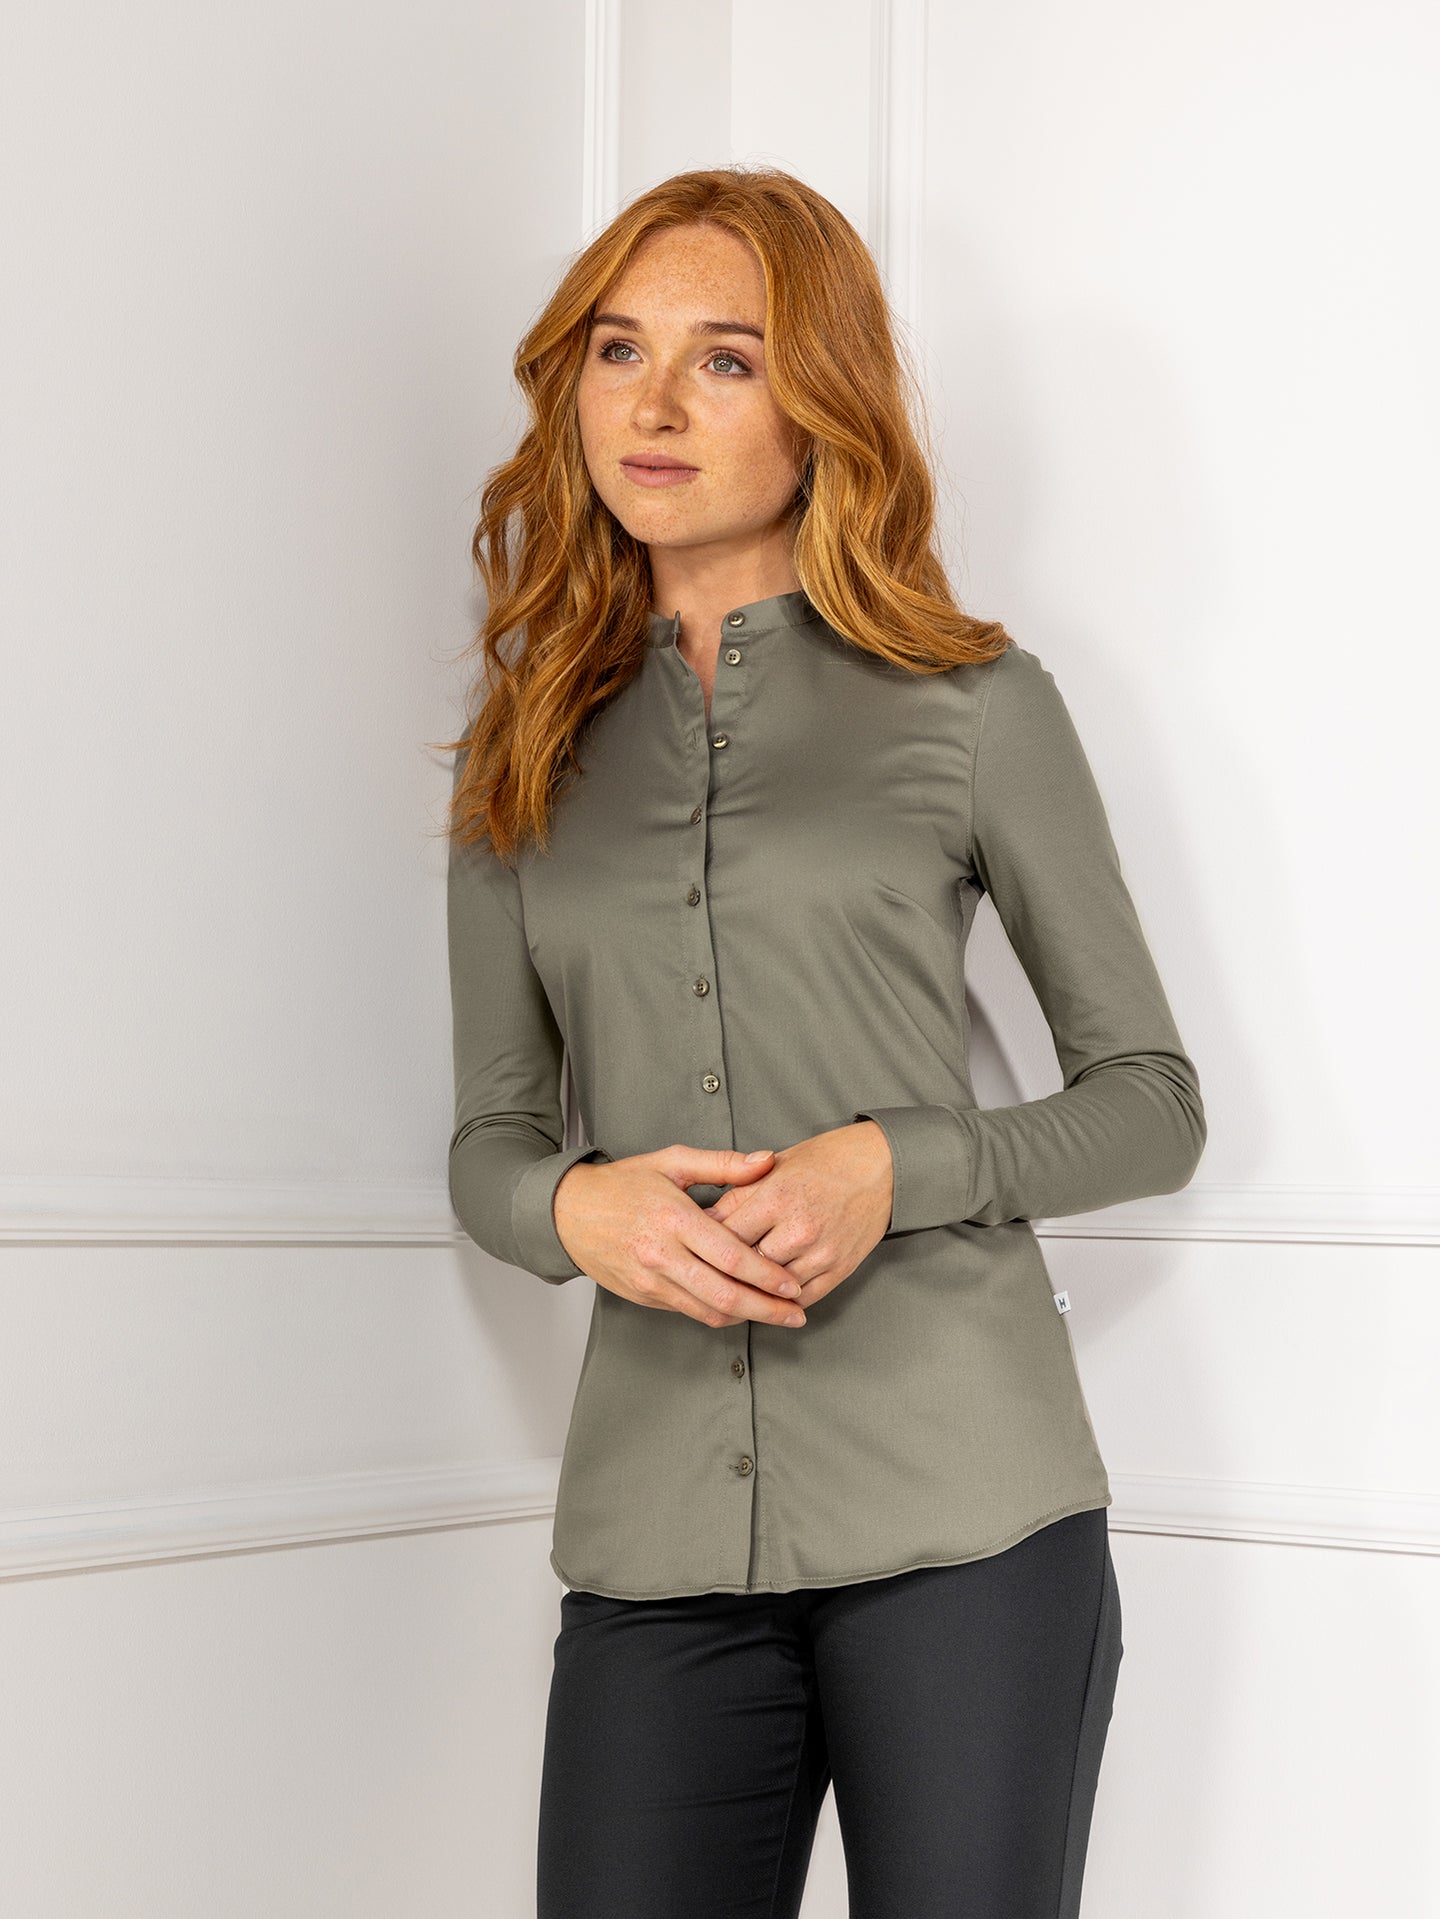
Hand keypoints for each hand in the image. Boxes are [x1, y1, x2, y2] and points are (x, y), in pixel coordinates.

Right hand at [552, 1146, 810, 1330]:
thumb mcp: (672, 1162)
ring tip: (777, 1317)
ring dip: (746, 1318)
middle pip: (724, 1294)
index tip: (794, 1285)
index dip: (768, 1276)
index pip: (731, 1257)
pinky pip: (687, 1311)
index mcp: (674, 1219)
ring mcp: (650, 1280)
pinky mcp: (642, 1296)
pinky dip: (717, 1314)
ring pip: (707, 1311)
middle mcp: (662, 1255)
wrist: (567, 1212)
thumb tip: (767, 1161)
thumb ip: (723, 1165)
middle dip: (766, 1309)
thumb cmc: (623, 1183)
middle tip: (797, 1314)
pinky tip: (739, 1309)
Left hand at [702, 1121, 893, 1313]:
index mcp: (776, 1197)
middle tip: (704, 1282)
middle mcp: (798, 1228)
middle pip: (746, 1267)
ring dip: (752, 1294)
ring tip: (731, 1295)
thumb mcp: (775, 1166)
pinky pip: (803, 1298)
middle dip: (724, 1274)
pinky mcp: (840, 1268)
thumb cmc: (826, 1160)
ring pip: (773, 1289)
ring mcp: (821, 1252)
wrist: (881, 1166)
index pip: (727, 1236)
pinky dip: (783, 1302)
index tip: (693, 1254)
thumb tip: (705, 1219)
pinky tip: (768, 1299)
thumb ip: (739, 1193)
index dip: (705, 1247)